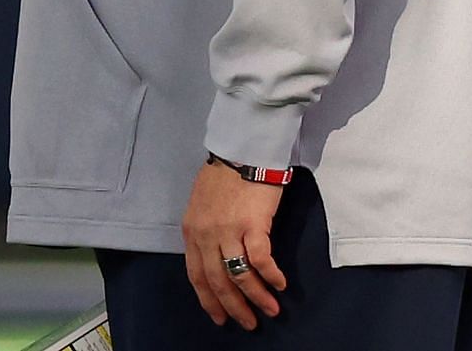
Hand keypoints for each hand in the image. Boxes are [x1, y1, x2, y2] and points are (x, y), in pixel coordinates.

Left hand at [181, 161, 286, 330]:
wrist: (243, 148)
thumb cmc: (225, 174)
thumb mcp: (202, 205)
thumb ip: (205, 231)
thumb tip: (216, 257)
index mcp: (192, 231)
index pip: (197, 275)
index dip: (209, 300)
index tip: (220, 317)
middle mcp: (206, 234)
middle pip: (218, 281)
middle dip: (234, 307)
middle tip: (248, 323)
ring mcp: (229, 230)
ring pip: (240, 275)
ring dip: (257, 296)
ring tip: (270, 310)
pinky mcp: (253, 224)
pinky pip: (261, 259)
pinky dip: (271, 275)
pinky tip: (279, 283)